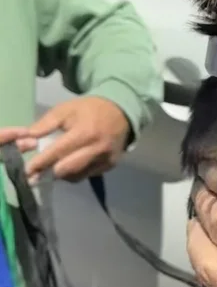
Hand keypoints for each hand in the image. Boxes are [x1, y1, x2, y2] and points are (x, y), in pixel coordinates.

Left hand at [0, 97, 130, 181]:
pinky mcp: (110, 166)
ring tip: (51, 169)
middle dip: (49, 173)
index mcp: (85, 132)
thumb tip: (26, 138)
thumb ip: (45, 124)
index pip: (59, 152)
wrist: (120, 113)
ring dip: (61, 174)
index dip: (41, 162)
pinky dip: (75, 173)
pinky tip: (70, 164)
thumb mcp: (65, 110)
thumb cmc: (89, 110)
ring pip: (77, 176)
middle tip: (34, 175)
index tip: (27, 170)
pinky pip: (87, 175)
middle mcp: (97, 149)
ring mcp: (106, 159)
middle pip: (68, 169)